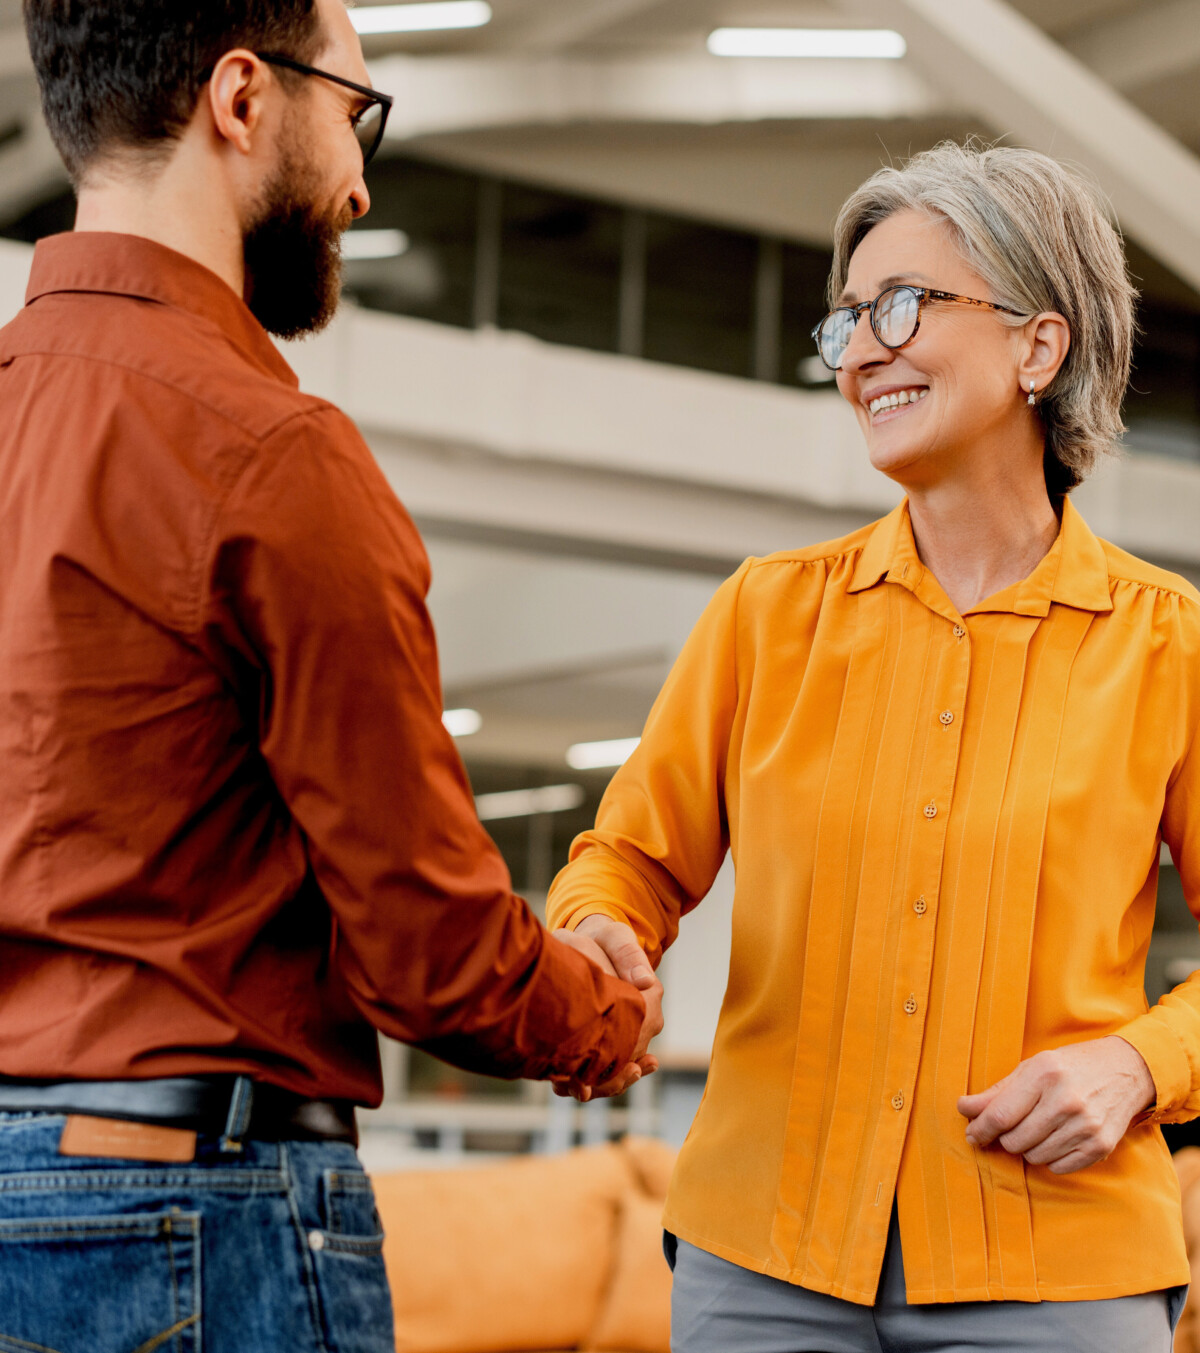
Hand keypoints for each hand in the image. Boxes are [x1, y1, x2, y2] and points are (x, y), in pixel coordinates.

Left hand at [549, 919, 663, 1102]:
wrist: (590, 942)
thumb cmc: (602, 938)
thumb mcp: (613, 937)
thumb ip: (627, 955)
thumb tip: (644, 981)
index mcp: (649, 994)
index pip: (643, 1028)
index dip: (626, 1049)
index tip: (604, 1065)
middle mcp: (645, 1020)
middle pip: (632, 1057)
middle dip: (611, 1076)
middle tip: (582, 1089)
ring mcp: (628, 1034)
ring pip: (620, 1069)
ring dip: (599, 1084)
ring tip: (576, 1091)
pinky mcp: (610, 1042)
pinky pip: (606, 1069)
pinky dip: (590, 1082)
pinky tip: (572, 1088)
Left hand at [958, 1035, 1155, 1174]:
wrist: (1125, 1070)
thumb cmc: (1070, 1067)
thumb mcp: (1032, 1067)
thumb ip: (997, 1091)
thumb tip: (965, 1109)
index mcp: (1044, 1074)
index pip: (1000, 1114)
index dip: (980, 1129)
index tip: (972, 1133)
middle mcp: (1066, 1101)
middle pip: (1015, 1140)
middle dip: (1004, 1137)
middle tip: (1010, 1126)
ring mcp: (1086, 1126)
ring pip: (1034, 1157)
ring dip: (1027, 1148)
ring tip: (1037, 1128)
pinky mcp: (1100, 1146)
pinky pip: (1058, 1167)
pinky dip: (1049, 1158)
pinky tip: (1056, 1138)